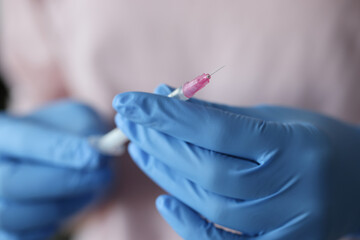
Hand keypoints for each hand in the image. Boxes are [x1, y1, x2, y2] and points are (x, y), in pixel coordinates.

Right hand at [0, 100, 110, 239]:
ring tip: (90, 188)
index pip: (24, 141)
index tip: (93, 156)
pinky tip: (67, 202)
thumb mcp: (79, 120)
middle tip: (103, 175)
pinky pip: (25, 236)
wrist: (62, 160)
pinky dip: (53, 222)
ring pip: (19, 214)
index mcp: (4, 131)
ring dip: (65, 204)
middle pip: (13, 182)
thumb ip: (86, 131)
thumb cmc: (69, 136)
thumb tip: (95, 155)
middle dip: (65, 182)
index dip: (58, 151)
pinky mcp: (4, 229)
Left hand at [113, 84, 359, 239]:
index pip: (216, 130)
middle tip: (128, 123)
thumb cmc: (313, 141)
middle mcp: (293, 187)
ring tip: (139, 147)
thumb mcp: (273, 119)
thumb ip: (219, 114)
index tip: (129, 101)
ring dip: (166, 173)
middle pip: (207, 168)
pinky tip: (164, 197)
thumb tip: (166, 98)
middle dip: (158, 143)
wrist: (357, 182)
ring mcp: (287, 223)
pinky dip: (190, 222)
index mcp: (293, 146)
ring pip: (209, 202)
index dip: (167, 114)